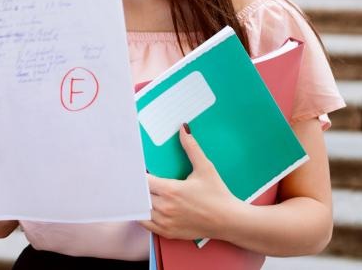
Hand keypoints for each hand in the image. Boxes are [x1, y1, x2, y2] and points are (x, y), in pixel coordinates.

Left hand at [140, 125, 242, 240]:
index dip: (137, 174)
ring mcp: (165, 222)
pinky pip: (146, 224)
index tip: (134, 169)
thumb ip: (191, 147)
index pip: (142, 180)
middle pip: (139, 194)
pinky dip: (142, 216)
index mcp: (170, 190)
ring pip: (141, 209)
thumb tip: (183, 128)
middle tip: (132, 178)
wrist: (229, 220)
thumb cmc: (218, 194)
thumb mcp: (205, 168)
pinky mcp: (168, 232)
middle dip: (136, 186)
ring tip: (136, 192)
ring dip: (139, 200)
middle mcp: (165, 207)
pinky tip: (144, 207)